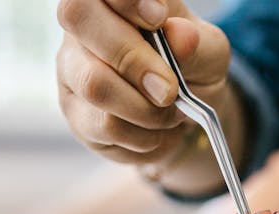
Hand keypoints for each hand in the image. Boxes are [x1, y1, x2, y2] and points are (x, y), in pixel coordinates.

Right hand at [56, 0, 234, 171]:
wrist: (185, 113)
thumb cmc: (190, 66)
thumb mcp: (207, 50)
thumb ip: (195, 42)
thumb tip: (180, 35)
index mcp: (111, 1)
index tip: (158, 18)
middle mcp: (82, 28)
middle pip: (79, 20)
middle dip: (133, 57)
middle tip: (169, 88)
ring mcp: (71, 70)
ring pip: (94, 83)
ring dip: (144, 107)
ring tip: (170, 113)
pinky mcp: (75, 113)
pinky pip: (104, 126)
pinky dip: (142, 135)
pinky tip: (155, 130)